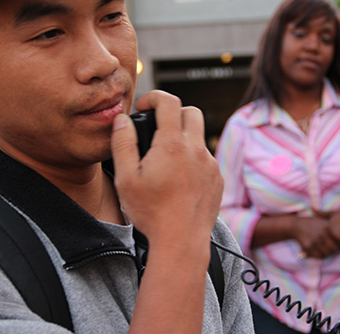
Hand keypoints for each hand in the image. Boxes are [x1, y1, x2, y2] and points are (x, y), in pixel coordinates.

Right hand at [110, 90, 222, 245]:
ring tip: (165, 158)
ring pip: (199, 136)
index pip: (168, 102)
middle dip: (173, 112)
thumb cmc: (151, 212)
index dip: (153, 97)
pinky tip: (178, 178)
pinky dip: (192, 158)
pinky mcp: (217, 178)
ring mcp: (210, 164)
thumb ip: (122, 143)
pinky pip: (206, 158)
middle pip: (191, 111)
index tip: (143, 107)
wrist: (181, 242)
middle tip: (157, 128)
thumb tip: (122, 121)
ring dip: (183, 137)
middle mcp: (196, 149)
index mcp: (172, 144)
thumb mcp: (125, 178)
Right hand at [293, 214, 339, 258]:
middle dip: (335, 251)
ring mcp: (315, 240)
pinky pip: (318, 256)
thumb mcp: (324, 222)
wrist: (296, 225)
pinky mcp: (308, 246)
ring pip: (327, 253)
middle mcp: (322, 233)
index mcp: (328, 226)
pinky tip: (320, 253)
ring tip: (327, 252)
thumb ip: (334, 230)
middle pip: (334, 248)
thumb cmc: (313, 223)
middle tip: (335, 252)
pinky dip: (321, 256)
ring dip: (328, 255)